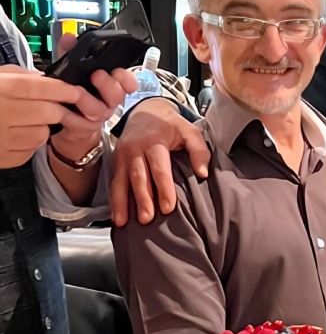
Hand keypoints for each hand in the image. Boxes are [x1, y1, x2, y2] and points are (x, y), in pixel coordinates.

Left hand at [0, 62, 135, 169]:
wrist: (66, 123)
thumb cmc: (72, 96)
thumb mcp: (71, 70)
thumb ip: (70, 52)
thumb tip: (69, 38)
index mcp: (110, 87)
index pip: (128, 82)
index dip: (128, 78)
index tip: (118, 71)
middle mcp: (108, 102)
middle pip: (117, 94)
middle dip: (108, 84)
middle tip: (97, 75)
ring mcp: (97, 116)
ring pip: (100, 110)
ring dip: (88, 99)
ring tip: (76, 92)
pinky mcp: (84, 128)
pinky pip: (81, 123)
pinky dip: (71, 114)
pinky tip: (63, 106)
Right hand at [110, 96, 208, 226]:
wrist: (145, 111)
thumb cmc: (171, 126)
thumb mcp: (189, 131)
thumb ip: (199, 150)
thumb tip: (203, 173)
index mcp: (154, 141)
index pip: (159, 168)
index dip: (164, 188)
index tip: (168, 208)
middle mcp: (135, 148)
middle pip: (139, 177)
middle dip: (142, 199)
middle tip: (147, 219)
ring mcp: (123, 155)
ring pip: (122, 181)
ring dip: (122, 203)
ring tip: (124, 222)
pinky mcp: (116, 162)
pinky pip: (114, 182)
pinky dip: (114, 200)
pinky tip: (117, 217)